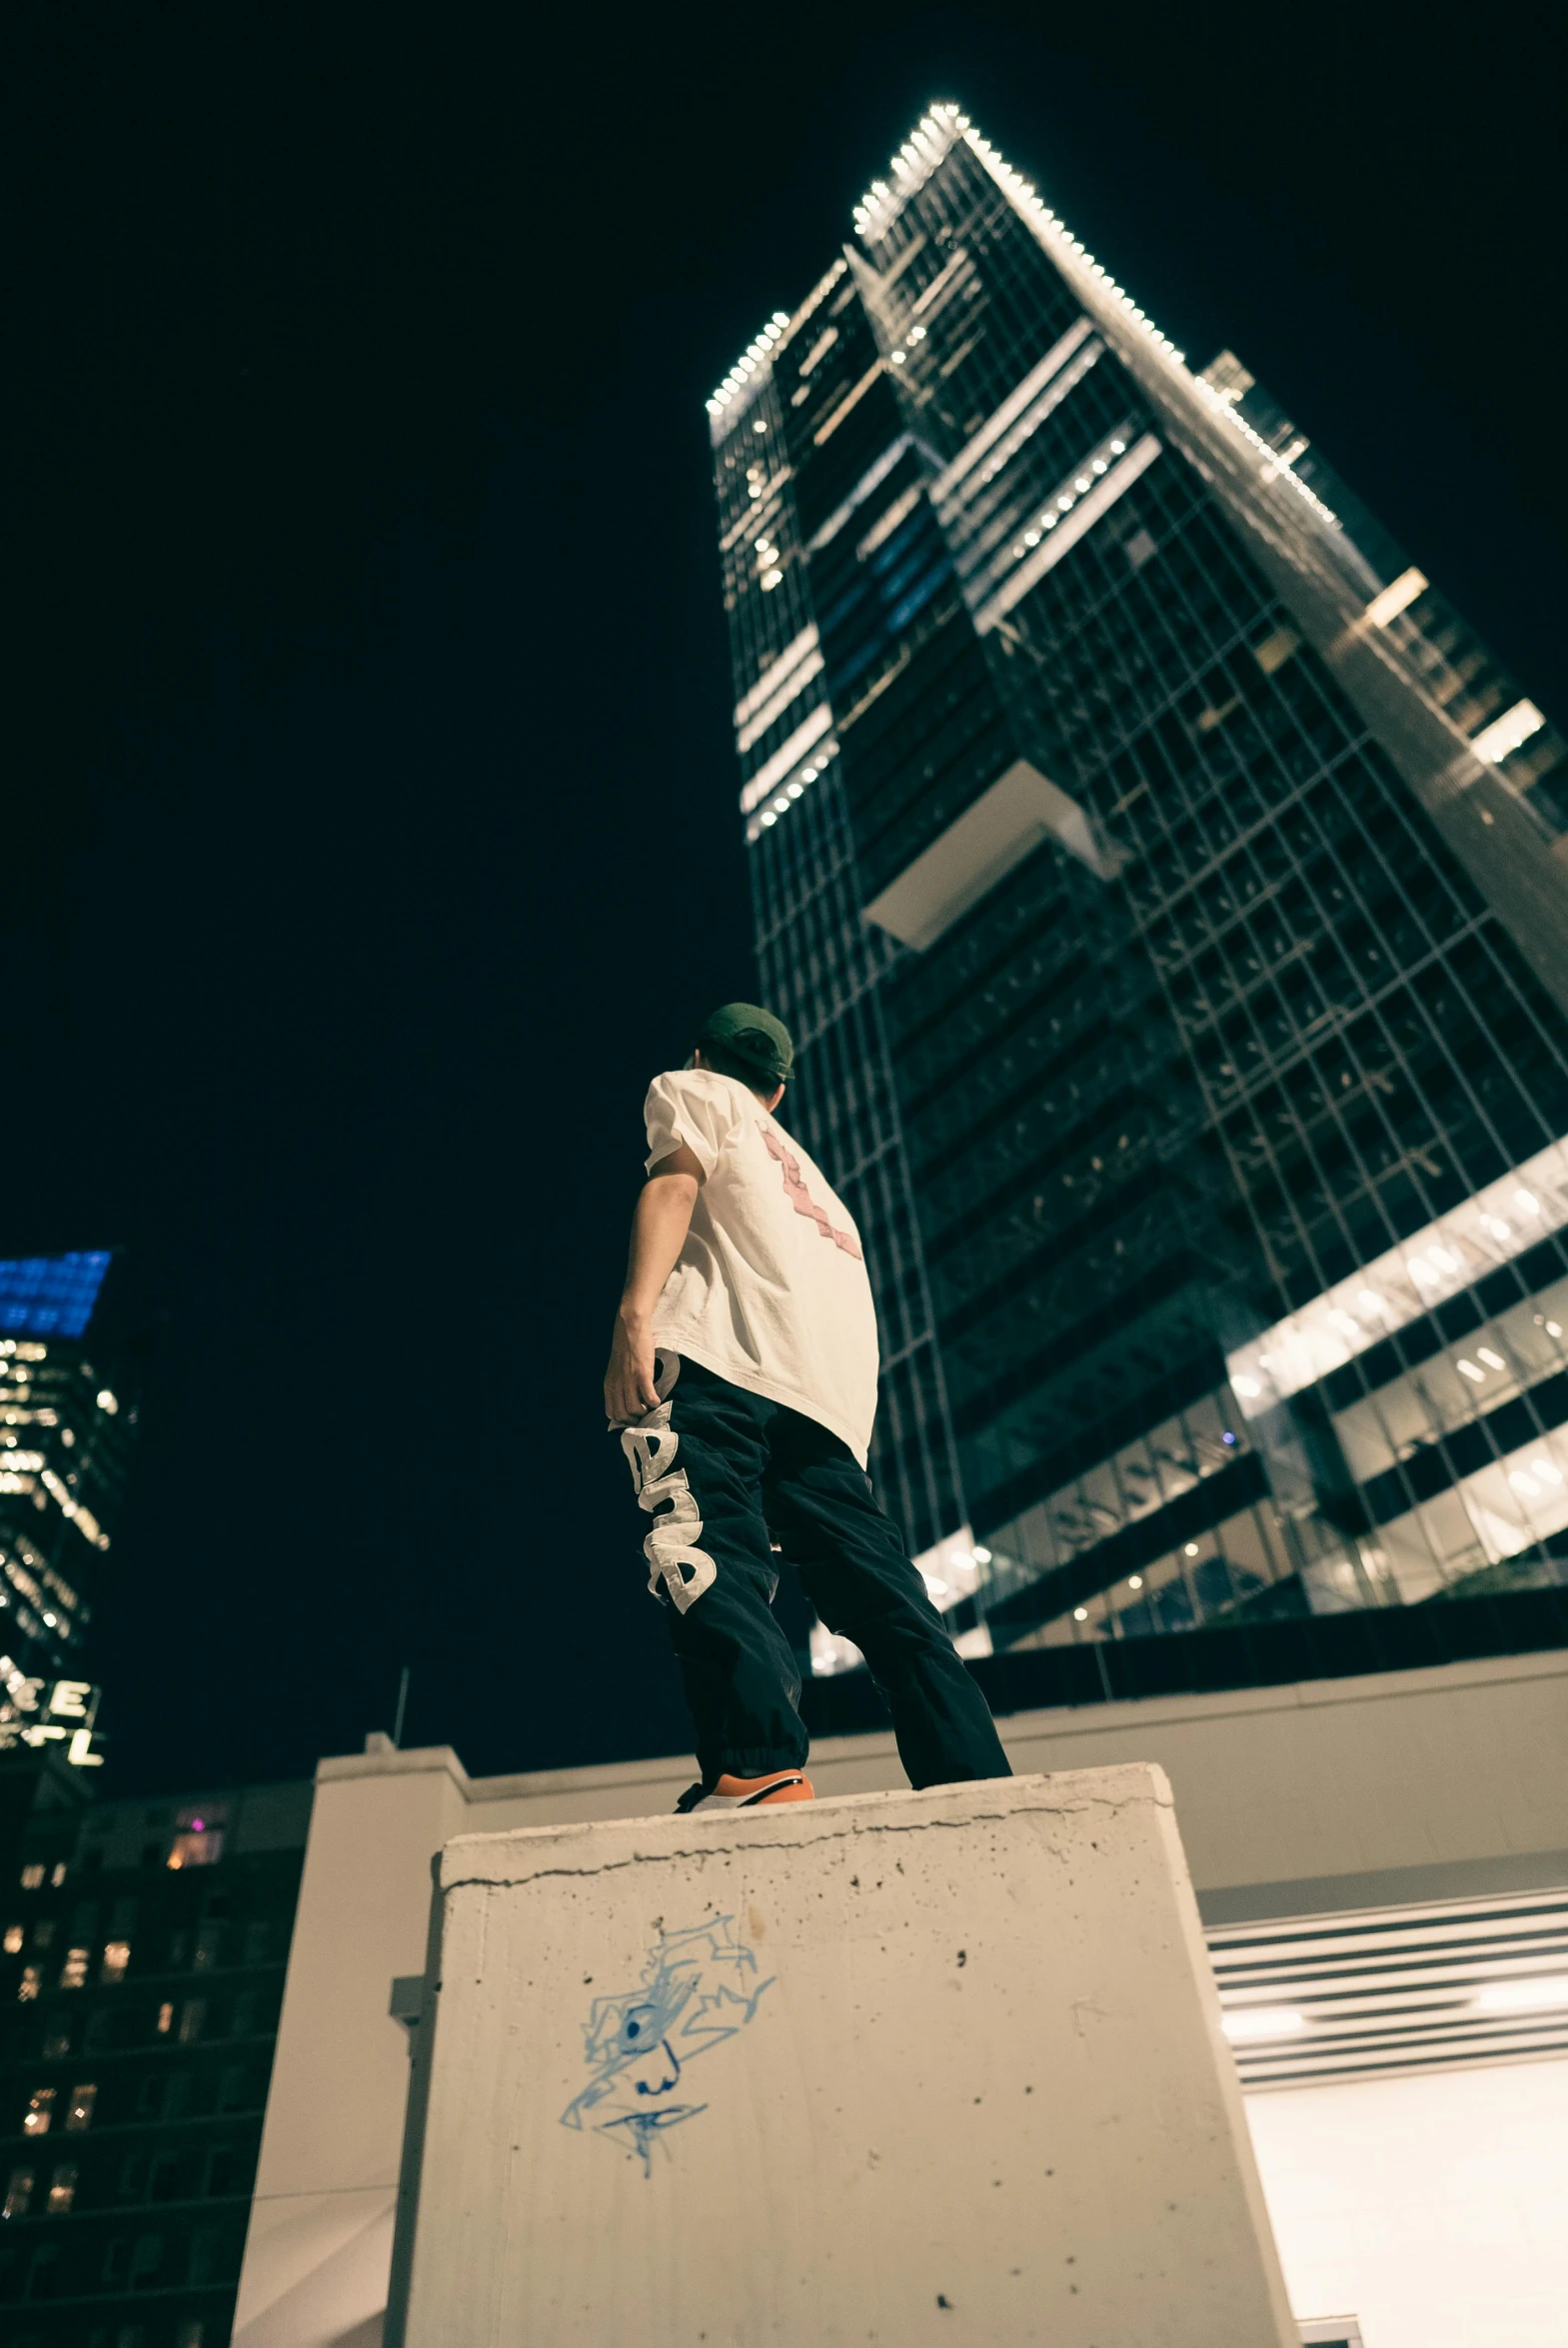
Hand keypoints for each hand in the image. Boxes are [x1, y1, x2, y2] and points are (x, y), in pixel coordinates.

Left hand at [604, 1309, 660, 1424]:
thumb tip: (627, 1400)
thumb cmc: (625, 1348)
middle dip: (634, 1419)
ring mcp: (629, 1380)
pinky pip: (648, 1397)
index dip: (622, 1419)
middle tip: (644, 1414)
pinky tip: (657, 1399)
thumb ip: (618, 1385)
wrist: (629, 1328)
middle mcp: (617, 1385)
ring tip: (650, 1406)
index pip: (611, 1413)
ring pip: (634, 1409)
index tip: (633, 1417)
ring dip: (645, 1412)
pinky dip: (654, 1402)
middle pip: (623, 1415)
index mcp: (609, 1385)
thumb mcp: (615, 1370)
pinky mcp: (642, 1374)